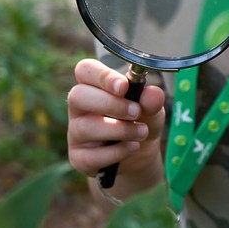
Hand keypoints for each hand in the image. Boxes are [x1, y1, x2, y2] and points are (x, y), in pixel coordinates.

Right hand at [66, 58, 165, 187]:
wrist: (141, 155)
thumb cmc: (140, 121)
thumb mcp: (152, 108)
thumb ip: (151, 100)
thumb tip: (153, 94)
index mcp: (94, 85)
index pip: (85, 70)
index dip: (102, 76)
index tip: (123, 86)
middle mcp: (79, 107)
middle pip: (78, 96)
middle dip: (110, 104)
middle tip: (136, 112)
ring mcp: (75, 132)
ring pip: (86, 127)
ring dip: (120, 130)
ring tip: (142, 132)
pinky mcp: (79, 157)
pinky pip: (91, 155)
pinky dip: (117, 152)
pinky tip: (133, 147)